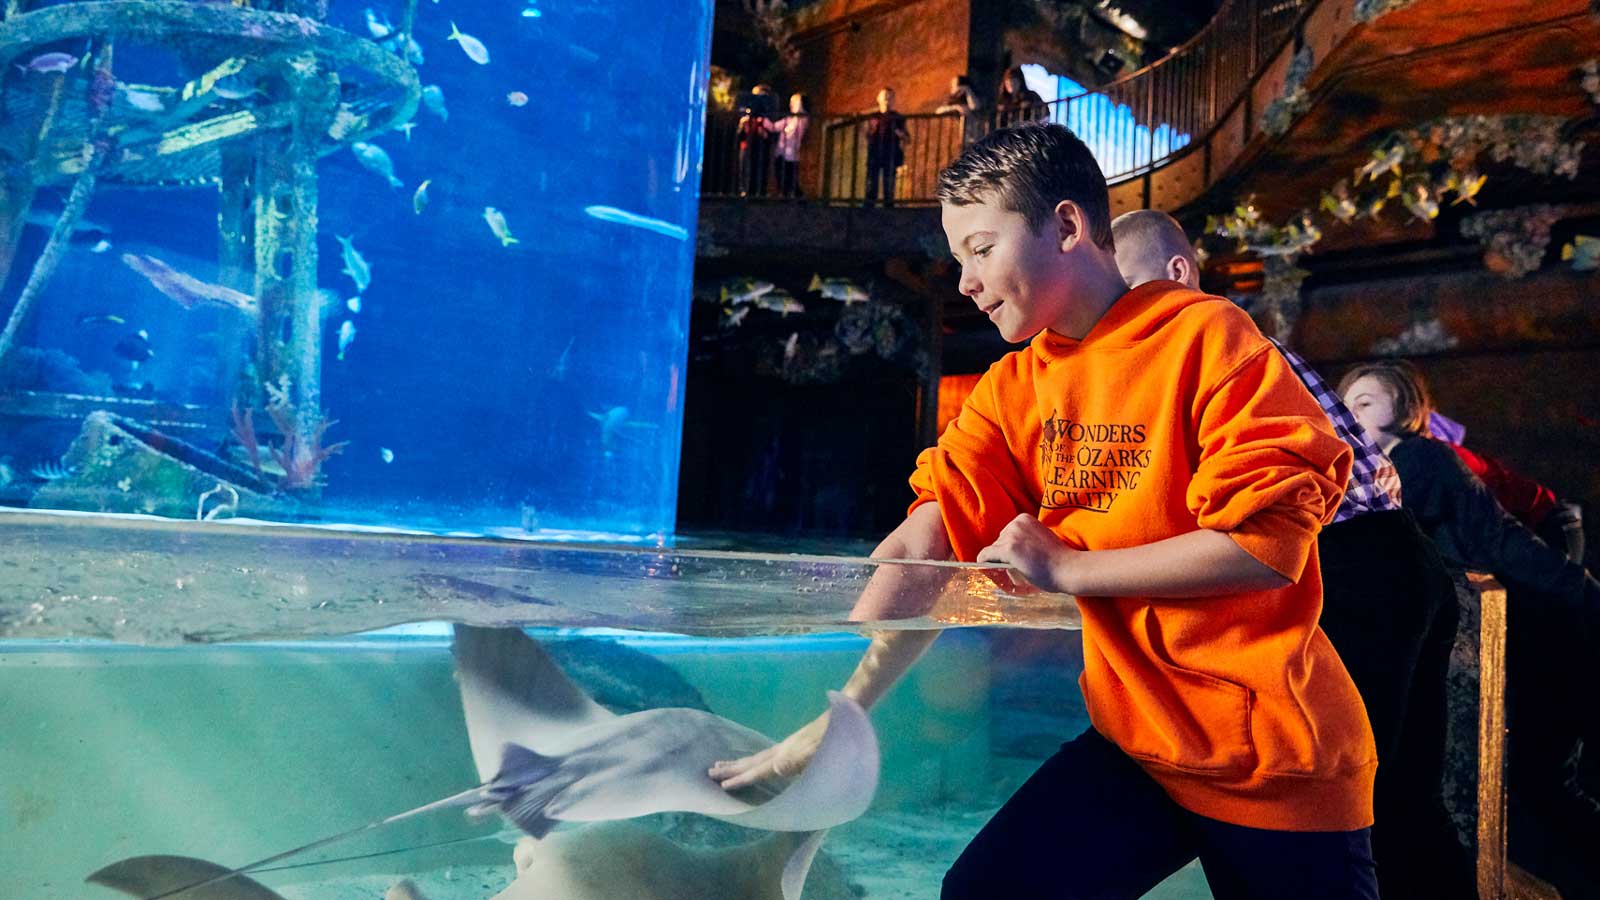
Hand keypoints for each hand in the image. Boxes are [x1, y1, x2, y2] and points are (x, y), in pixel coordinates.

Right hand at [709, 710, 829, 790]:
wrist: (845, 714)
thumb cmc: (837, 741)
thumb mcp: (820, 754)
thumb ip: (799, 760)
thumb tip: (776, 767)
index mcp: (786, 756)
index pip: (758, 770)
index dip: (740, 778)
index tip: (722, 784)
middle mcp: (782, 750)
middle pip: (751, 761)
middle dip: (731, 769)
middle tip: (710, 772)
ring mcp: (788, 746)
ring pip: (757, 757)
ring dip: (739, 763)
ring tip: (723, 764)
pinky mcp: (794, 744)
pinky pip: (767, 755)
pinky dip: (755, 760)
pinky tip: (757, 761)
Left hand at [976, 514, 1075, 593]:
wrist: (1068, 568)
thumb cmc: (1058, 559)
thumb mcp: (1039, 539)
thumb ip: (1024, 539)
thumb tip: (1007, 550)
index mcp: (1024, 518)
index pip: (1006, 534)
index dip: (1010, 548)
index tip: (1020, 558)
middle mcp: (1016, 523)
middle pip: (999, 541)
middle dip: (1004, 554)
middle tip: (1021, 566)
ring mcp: (1011, 535)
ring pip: (993, 550)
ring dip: (1000, 561)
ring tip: (1017, 570)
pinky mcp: (1008, 549)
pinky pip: (986, 556)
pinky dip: (984, 563)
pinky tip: (986, 569)